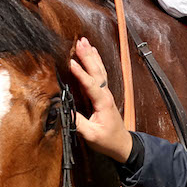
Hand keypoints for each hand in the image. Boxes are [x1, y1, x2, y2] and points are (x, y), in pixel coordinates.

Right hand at [70, 38, 132, 161]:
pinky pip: (100, 74)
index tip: (70, 63)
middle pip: (96, 71)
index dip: (80, 73)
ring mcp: (106, 93)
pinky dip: (96, 61)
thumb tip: (64, 109)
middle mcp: (105, 94)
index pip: (90, 85)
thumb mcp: (91, 135)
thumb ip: (78, 123)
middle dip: (87, 56)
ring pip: (99, 70)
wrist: (122, 144)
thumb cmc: (107, 141)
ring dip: (92, 55)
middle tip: (79, 42)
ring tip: (84, 41)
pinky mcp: (104, 94)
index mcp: (102, 103)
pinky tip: (93, 53)